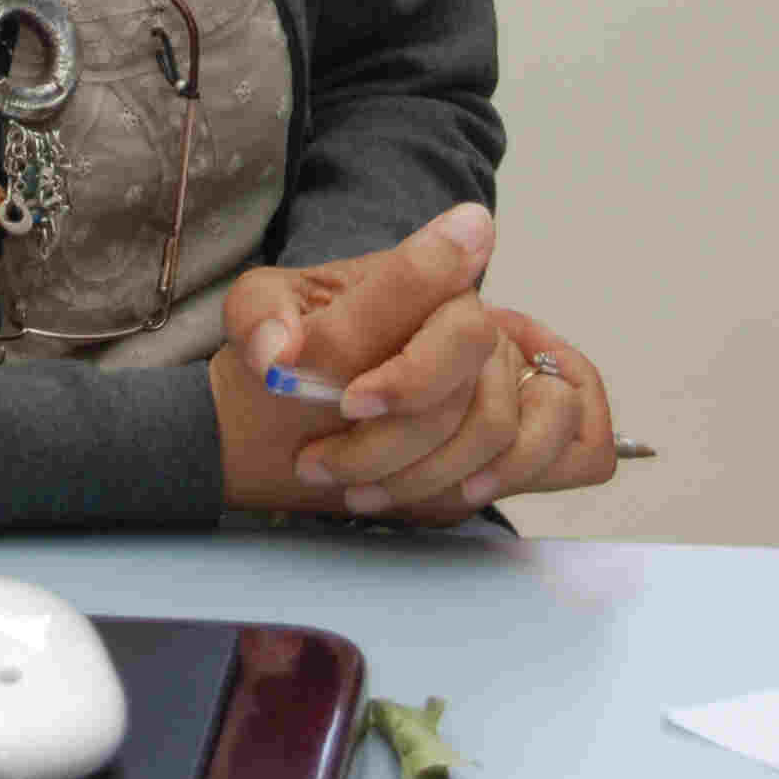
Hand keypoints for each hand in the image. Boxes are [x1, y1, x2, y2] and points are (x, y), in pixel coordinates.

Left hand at [209, 202, 494, 518]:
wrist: (278, 418)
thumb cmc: (276, 357)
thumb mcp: (254, 318)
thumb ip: (264, 317)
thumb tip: (282, 348)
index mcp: (425, 281)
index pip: (459, 326)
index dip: (413, 378)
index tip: (351, 404)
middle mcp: (469, 323)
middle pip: (474, 390)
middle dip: (395, 441)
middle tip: (320, 461)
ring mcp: (494, 374)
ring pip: (492, 433)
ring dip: (418, 476)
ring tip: (349, 489)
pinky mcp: (495, 425)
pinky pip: (524, 458)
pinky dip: (471, 485)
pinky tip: (425, 497)